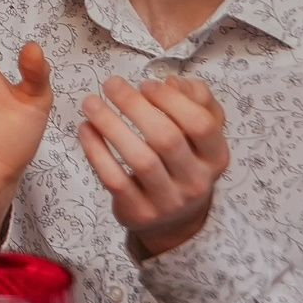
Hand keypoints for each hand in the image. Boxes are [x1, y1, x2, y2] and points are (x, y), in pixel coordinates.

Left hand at [78, 74, 228, 256]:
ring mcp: (168, 201)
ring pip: (140, 159)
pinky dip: (96, 151)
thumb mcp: (199, 135)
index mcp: (215, 157)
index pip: (201, 124)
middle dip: (134, 106)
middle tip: (111, 84)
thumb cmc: (182, 163)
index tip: (145, 84)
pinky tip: (86, 129)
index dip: (172, 100)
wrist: (175, 221)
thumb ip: (196, 102)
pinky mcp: (139, 212)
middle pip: (166, 138)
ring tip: (91, 103)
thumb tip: (173, 81)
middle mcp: (196, 181)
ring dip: (110, 125)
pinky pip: (114, 178)